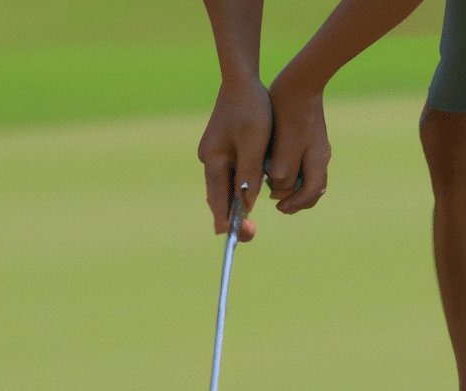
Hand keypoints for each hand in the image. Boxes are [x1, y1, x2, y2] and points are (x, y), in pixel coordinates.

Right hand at [198, 76, 271, 241]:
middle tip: (252, 233)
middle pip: (218, 199)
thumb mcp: (255, 143)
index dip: (230, 222)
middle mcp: (209, 161)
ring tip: (249, 223)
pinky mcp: (222, 150)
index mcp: (214, 161)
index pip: (218, 202)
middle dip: (233, 218)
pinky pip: (229, 177)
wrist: (242, 79)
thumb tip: (246, 206)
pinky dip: (238, 190)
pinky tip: (248, 197)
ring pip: (224, 189)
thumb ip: (249, 175)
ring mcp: (214, 155)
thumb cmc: (252, 109)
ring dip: (236, 204)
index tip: (246, 235)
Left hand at [266, 66, 330, 214]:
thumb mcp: (283, 144)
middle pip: (313, 190)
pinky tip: (279, 169)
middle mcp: (321, 157)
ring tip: (275, 187)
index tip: (277, 206)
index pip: (311, 193)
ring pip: (309, 178)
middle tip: (277, 202)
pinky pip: (305, 165)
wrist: (300, 80)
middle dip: (296, 199)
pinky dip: (294, 173)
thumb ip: (283, 170)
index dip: (294, 203)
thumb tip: (279, 188)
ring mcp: (318, 148)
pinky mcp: (311, 139)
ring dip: (294, 187)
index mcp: (317, 160)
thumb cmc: (289, 110)